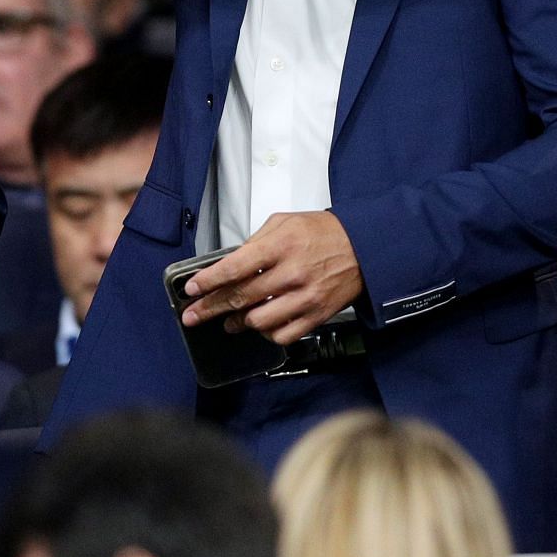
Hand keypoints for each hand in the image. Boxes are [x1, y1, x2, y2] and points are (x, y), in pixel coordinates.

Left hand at [180, 211, 364, 345]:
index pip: (234, 268)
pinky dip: (266, 334)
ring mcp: (304, 298)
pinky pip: (283, 335)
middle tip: (193, 314)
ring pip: (258, 321)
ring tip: (228, 321)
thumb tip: (231, 262)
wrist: (364, 247)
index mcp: (280, 245)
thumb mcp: (285, 221)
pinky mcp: (316, 316)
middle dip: (210, 307)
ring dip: (237, 323)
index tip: (192, 289)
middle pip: (240, 297)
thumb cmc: (324, 232)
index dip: (208, 281)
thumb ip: (256, 241)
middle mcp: (291, 273)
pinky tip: (260, 326)